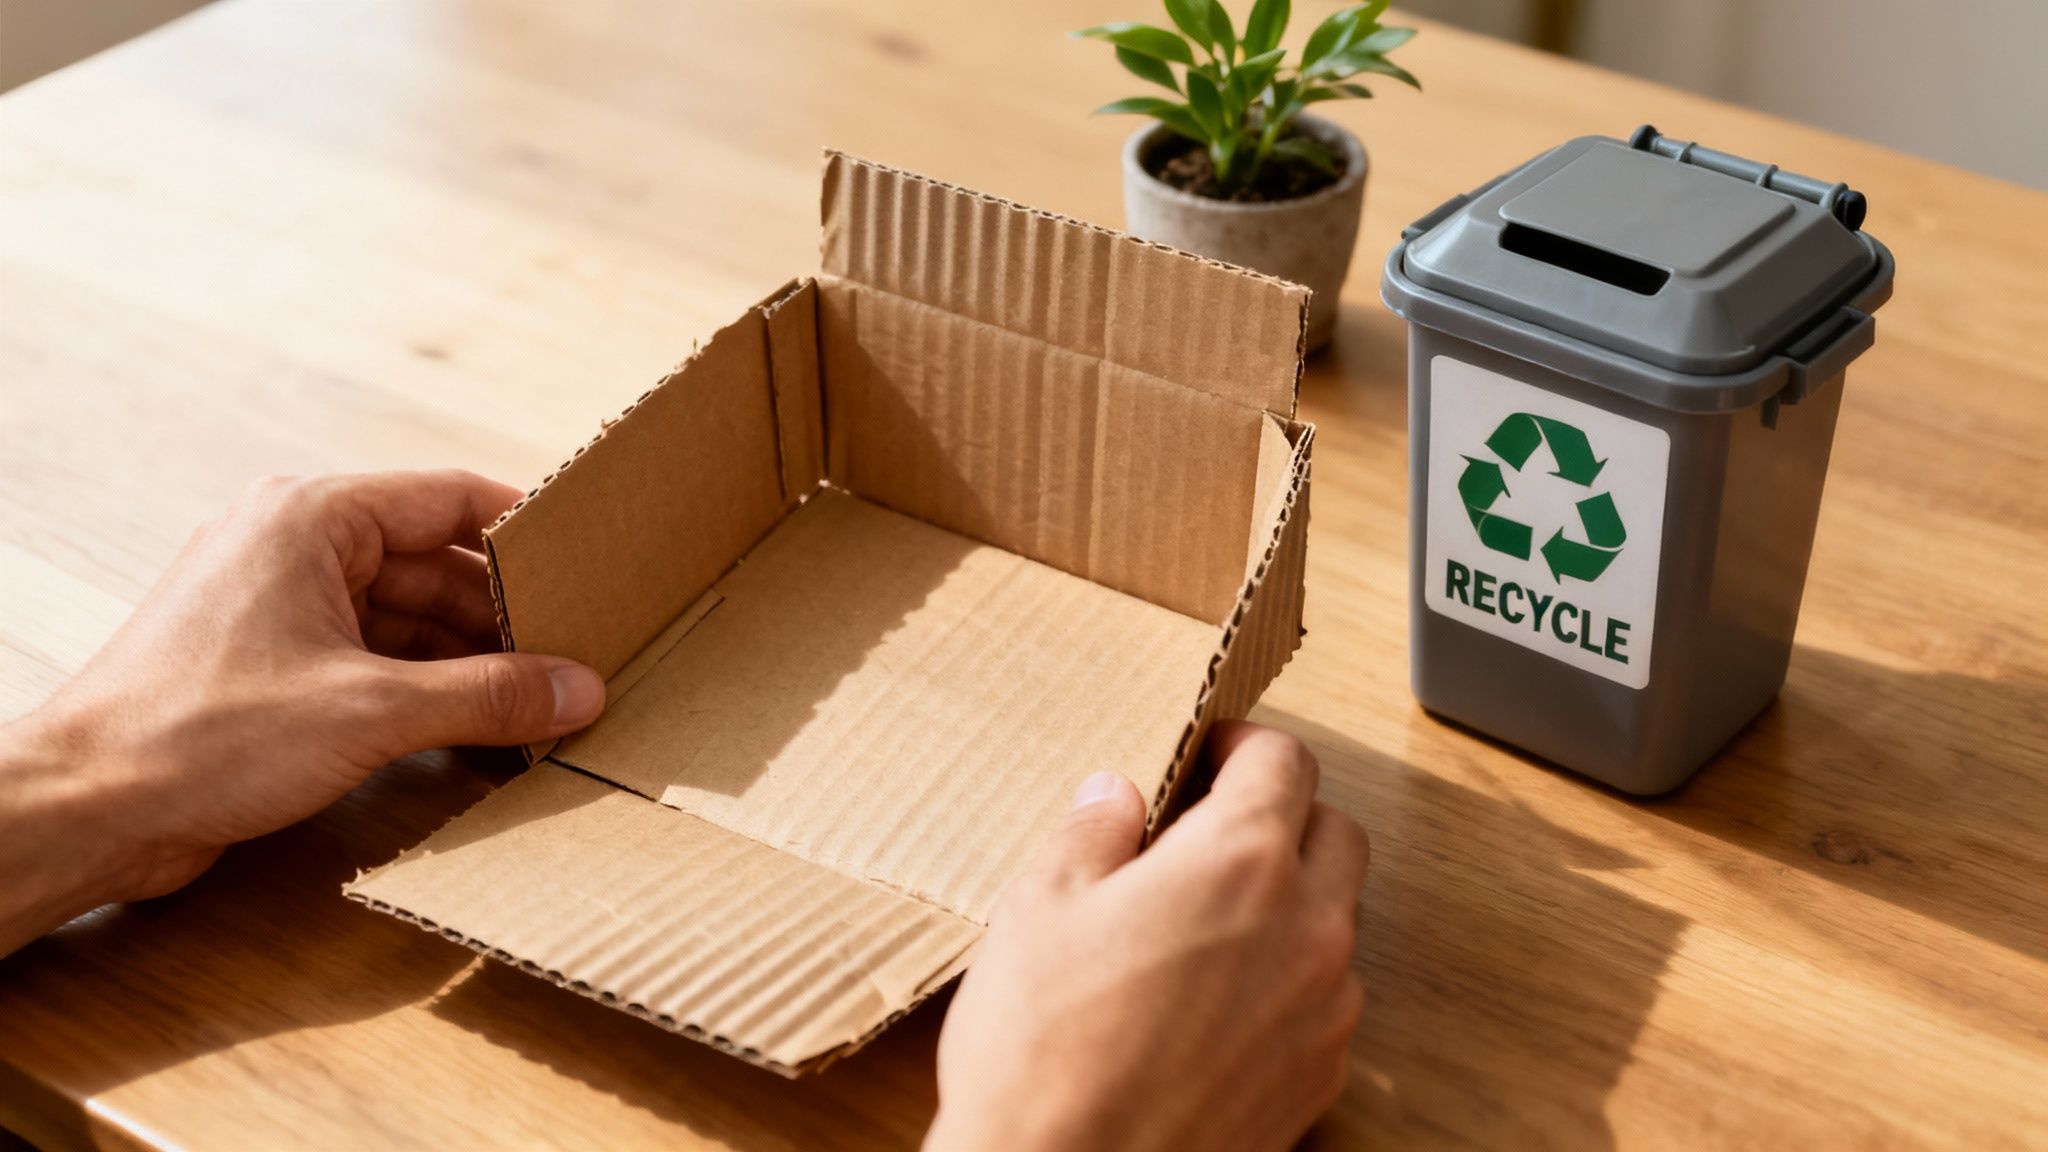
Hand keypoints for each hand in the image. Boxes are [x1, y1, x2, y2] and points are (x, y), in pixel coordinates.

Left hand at [0, 471, 605, 954]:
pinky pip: (376, 662)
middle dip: (507, 614)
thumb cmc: (198, 734)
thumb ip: (487, 696)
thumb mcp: (371, 712)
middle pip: (435, 565)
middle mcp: (296, 548)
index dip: (527, 530)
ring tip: (543, 699)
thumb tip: (579, 689)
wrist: (84, 808)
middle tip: (582, 651)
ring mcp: (282, 609)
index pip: (450, 498)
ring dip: (471, 660)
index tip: (594, 560)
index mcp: (312, 518)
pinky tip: (480, 727)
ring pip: (409, 619)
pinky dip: (428, 690)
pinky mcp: (274, 669)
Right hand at [926, 721, 1369, 1151]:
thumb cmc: (1044, 1053)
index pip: (1285, 763)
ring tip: (1204, 922)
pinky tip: (1212, 1002)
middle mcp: (1307, 929)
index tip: (1209, 754)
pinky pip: (1323, 1001)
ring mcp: (1323, 1012)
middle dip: (1283, 815)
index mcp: (1241, 863)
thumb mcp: (1038, 909)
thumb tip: (1114, 796)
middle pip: (1334, 833)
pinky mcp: (1317, 1082)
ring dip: (1289, 901)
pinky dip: (1285, 980)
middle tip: (1210, 828)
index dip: (1245, 744)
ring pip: (1336, 920)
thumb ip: (1091, 833)